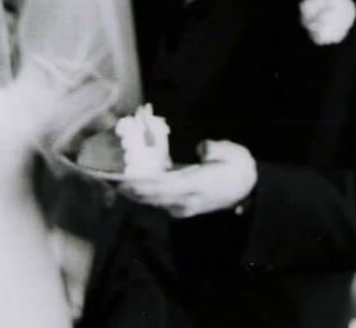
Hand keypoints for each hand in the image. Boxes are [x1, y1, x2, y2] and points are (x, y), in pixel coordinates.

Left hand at [119, 140, 256, 218]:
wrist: (249, 190)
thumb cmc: (239, 168)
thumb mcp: (231, 153)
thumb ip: (212, 150)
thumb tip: (200, 150)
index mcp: (196, 186)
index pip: (163, 186)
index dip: (141, 183)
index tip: (121, 179)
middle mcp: (186, 200)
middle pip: (151, 196)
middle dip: (128, 188)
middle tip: (106, 178)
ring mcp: (182, 206)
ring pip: (151, 199)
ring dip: (132, 190)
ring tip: (111, 180)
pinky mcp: (180, 205)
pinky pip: (156, 199)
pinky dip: (142, 190)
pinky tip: (129, 181)